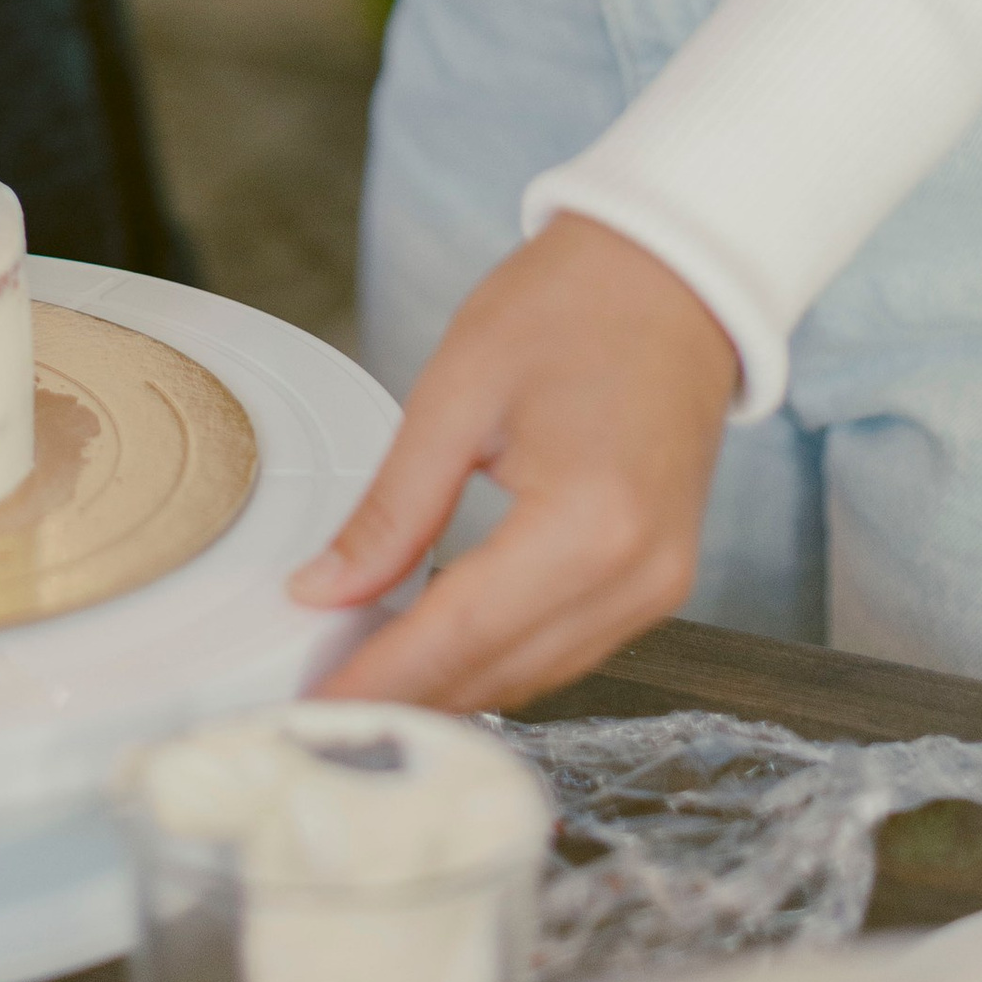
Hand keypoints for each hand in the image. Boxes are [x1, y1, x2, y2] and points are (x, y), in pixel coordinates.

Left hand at [291, 215, 739, 711]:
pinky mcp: (660, 580)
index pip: (460, 635)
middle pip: (498, 672)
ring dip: (449, 689)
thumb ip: (391, 507)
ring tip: (362, 684)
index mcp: (589, 521)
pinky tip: (438, 650)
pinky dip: (498, 659)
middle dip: (404, 698)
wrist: (671, 273)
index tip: (309, 708)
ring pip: (533, 675)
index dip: (378, 681)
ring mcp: (659, 585)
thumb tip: (323, 589)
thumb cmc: (573, 304)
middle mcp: (637, 574)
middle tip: (317, 707)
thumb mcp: (458, 391)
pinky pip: (566, 648)